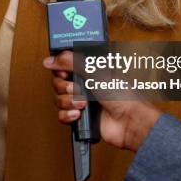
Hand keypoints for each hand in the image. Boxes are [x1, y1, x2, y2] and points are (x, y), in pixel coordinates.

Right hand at [43, 51, 161, 151]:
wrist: (129, 121)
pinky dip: (69, 115)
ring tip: (83, 103)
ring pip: (59, 99)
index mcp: (89, 68)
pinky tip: (80, 114)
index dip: (61, 68)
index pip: (65, 64)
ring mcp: (82, 100)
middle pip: (58, 82)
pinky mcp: (80, 117)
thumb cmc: (121, 93)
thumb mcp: (94, 71)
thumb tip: (51, 59)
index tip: (64, 71)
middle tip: (77, 88)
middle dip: (65, 87)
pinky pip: (62, 115)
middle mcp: (85, 83)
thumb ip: (71, 61)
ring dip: (69, 102)